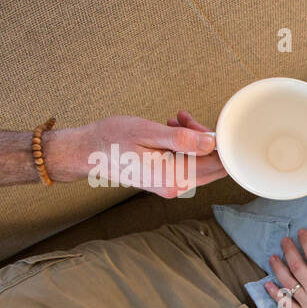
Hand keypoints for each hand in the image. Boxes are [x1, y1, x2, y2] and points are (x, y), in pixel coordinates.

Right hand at [49, 110, 225, 195]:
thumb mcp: (147, 132)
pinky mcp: (167, 182)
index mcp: (173, 177)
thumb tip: (211, 143)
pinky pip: (187, 164)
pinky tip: (171, 130)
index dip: (219, 142)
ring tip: (175, 122)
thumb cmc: (111, 139)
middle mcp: (176, 187)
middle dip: (206, 139)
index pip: (217, 164)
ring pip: (201, 163)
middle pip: (213, 165)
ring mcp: (172, 187)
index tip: (207, 123)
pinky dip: (184, 146)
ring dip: (194, 140)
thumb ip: (182, 140)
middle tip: (186, 120)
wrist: (87, 152)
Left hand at [263, 227, 306, 307]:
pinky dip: (275, 294)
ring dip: (278, 268)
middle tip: (284, 241)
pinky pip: (286, 304)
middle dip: (289, 250)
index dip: (306, 240)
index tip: (301, 232)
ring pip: (288, 283)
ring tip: (273, 257)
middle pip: (297, 265)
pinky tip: (268, 285)